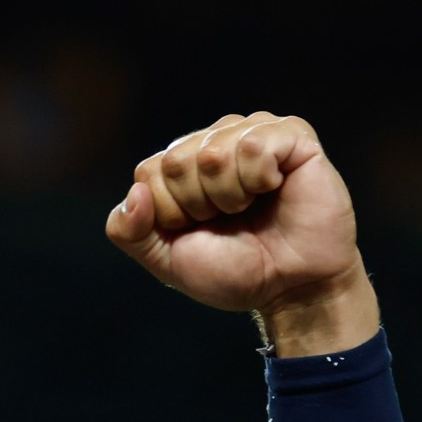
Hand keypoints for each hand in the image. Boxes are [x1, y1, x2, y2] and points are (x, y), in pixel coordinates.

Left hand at [107, 113, 374, 351]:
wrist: (292, 288)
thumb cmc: (234, 272)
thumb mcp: (167, 260)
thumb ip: (130, 232)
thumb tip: (135, 192)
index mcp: (182, 166)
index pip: (148, 173)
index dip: (170, 213)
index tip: (199, 230)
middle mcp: (215, 141)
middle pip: (177, 161)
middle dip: (198, 206)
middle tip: (229, 221)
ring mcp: (253, 133)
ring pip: (213, 153)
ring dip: (229, 196)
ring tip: (252, 207)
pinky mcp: (292, 135)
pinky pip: (254, 145)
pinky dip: (259, 179)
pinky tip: (275, 189)